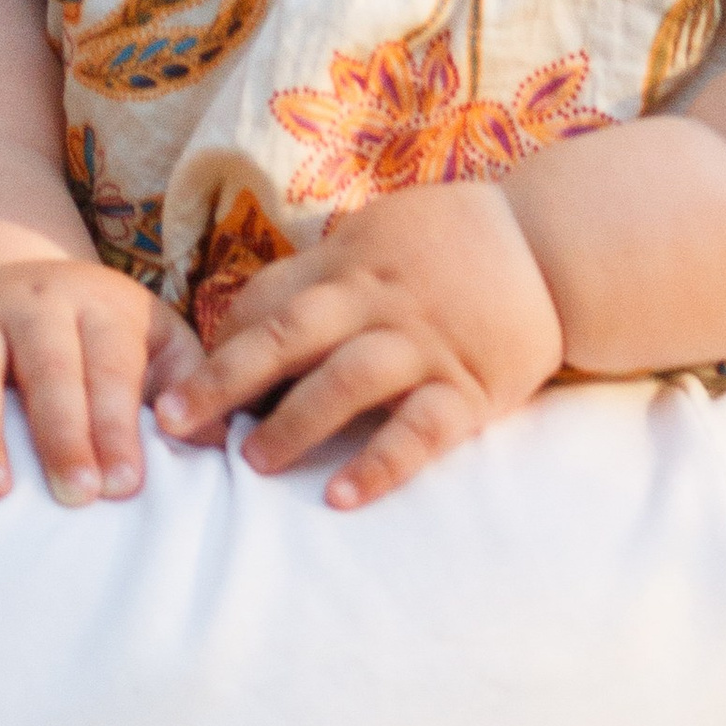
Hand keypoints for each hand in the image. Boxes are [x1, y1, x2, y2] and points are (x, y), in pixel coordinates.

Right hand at [0, 253, 202, 506]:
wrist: (11, 274)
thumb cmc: (96, 337)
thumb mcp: (150, 339)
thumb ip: (187, 385)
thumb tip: (219, 443)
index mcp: (97, 305)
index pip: (111, 365)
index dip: (118, 425)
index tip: (125, 488)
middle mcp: (33, 300)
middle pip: (47, 363)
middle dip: (62, 431)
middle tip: (75, 497)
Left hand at [154, 184, 565, 508]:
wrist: (552, 244)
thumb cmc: (456, 238)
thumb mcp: (383, 229)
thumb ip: (330, 267)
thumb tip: (260, 307)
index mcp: (351, 259)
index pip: (270, 295)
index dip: (223, 336)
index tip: (179, 377)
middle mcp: (378, 299)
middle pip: (288, 335)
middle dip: (224, 379)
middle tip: (173, 423)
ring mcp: (424, 344)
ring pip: (346, 382)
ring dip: (294, 423)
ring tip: (250, 464)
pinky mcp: (469, 388)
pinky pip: (419, 431)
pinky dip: (380, 465)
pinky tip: (341, 497)